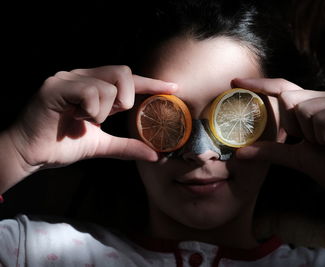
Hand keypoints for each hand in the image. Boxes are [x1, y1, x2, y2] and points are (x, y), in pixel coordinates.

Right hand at [8, 65, 176, 173]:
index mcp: (93, 86)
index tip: (173, 88)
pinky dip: (90, 110)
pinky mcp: (55, 87)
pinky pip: (90, 92)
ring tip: (84, 120)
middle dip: (126, 98)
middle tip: (113, 114)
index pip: (128, 79)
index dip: (151, 83)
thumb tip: (155, 155)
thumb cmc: (63, 145)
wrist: (31, 154)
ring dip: (103, 111)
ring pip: (107, 86)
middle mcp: (81, 76)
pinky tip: (75, 117)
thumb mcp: (101, 145)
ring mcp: (67, 79)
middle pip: (123, 72)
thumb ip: (126, 146)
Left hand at [233, 78, 324, 202]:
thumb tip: (240, 153)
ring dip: (311, 135)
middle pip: (289, 99)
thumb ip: (270, 151)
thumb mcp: (296, 158)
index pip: (282, 89)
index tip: (235, 81)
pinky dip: (324, 137)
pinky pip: (320, 118)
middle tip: (318, 143)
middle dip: (295, 127)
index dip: (259, 84)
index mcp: (315, 105)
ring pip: (303, 109)